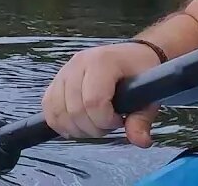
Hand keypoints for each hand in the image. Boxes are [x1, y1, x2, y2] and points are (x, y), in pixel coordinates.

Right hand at [43, 42, 162, 146]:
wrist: (133, 55)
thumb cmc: (141, 73)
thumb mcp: (148, 94)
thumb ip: (142, 119)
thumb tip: (141, 142)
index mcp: (102, 61)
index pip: (93, 102)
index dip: (105, 121)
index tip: (120, 120)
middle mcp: (79, 63)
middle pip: (75, 110)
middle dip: (93, 127)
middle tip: (110, 123)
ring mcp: (65, 70)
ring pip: (58, 112)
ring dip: (76, 128)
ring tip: (96, 122)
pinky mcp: (57, 80)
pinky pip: (48, 107)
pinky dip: (60, 122)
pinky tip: (79, 124)